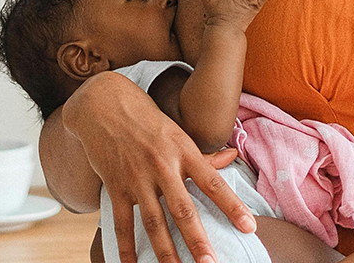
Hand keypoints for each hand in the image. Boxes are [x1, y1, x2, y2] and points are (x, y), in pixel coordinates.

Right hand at [58, 72, 256, 262]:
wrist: (104, 105)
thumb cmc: (147, 120)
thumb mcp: (178, 132)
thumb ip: (202, 154)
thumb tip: (231, 159)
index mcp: (183, 151)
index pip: (213, 183)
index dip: (232, 206)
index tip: (250, 227)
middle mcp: (162, 165)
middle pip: (183, 209)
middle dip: (197, 239)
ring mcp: (137, 178)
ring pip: (154, 222)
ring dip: (166, 251)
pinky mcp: (115, 186)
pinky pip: (122, 223)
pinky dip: (126, 248)